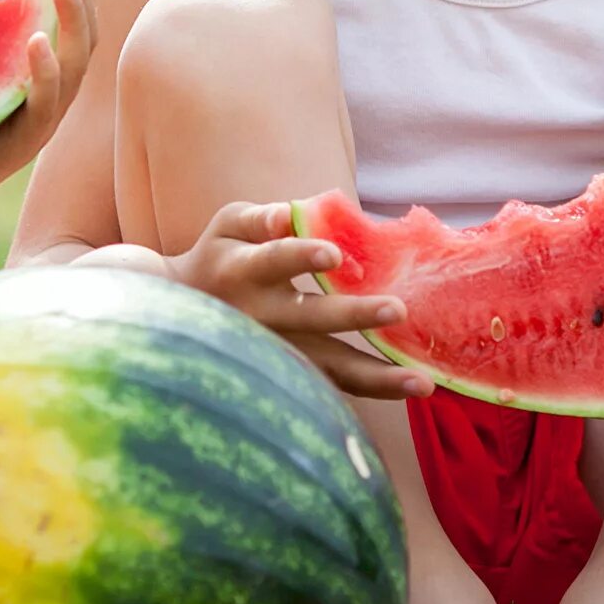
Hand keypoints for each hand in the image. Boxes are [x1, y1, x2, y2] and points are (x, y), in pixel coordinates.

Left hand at [0, 0, 97, 204]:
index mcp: (51, 77)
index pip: (80, 26)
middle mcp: (58, 96)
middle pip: (88, 39)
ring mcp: (47, 119)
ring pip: (75, 66)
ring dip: (73, 22)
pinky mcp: (28, 139)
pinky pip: (45, 103)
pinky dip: (45, 71)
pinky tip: (37, 42)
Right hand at [163, 201, 429, 400]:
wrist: (181, 312)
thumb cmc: (218, 256)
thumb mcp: (230, 225)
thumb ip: (263, 218)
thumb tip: (292, 213)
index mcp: (243, 272)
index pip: (273, 260)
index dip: (300, 255)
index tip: (334, 253)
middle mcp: (260, 318)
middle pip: (310, 320)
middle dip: (353, 315)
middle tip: (396, 309)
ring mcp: (276, 353)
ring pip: (327, 368)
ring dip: (377, 378)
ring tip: (422, 382)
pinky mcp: (289, 375)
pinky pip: (332, 386)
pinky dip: (370, 390)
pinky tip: (410, 387)